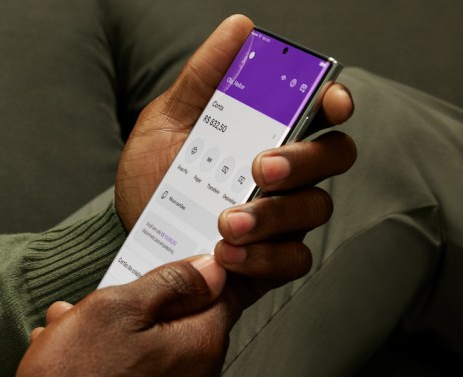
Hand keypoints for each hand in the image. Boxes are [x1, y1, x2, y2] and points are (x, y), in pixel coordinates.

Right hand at [2, 256, 228, 376]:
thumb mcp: (114, 308)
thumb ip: (169, 282)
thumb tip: (208, 268)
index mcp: (198, 346)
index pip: (224, 293)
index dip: (198, 271)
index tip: (177, 265)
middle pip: (180, 322)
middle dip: (138, 306)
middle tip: (96, 304)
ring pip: (154, 350)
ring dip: (116, 335)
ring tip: (71, 334)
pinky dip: (113, 365)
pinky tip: (77, 362)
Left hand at [114, 15, 355, 313]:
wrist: (127, 231)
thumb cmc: (153, 173)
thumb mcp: (165, 120)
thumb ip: (203, 78)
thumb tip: (239, 28)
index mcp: (268, 132)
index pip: (322, 112)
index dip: (336, 102)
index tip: (329, 102)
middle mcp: (286, 174)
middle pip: (332, 158)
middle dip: (302, 161)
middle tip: (258, 168)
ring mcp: (283, 219)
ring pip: (315, 209)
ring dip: (274, 215)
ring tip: (226, 220)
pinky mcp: (271, 262)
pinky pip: (293, 260)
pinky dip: (264, 258)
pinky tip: (226, 252)